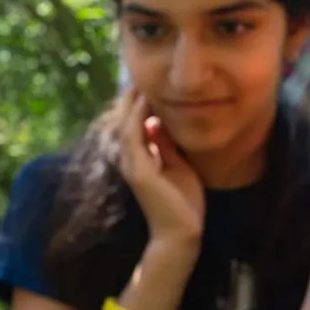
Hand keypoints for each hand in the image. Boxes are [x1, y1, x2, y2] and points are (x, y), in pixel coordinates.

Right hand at [116, 88, 204, 243]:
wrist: (182, 234)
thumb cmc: (184, 204)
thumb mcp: (178, 166)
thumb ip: (167, 146)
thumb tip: (158, 122)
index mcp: (141, 160)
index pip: (133, 126)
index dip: (137, 105)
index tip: (145, 84)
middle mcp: (131, 161)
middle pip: (125, 122)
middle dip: (130, 99)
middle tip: (136, 75)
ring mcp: (133, 166)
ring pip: (126, 126)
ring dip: (131, 103)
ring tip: (137, 82)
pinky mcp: (140, 171)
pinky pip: (134, 138)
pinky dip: (137, 117)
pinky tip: (146, 101)